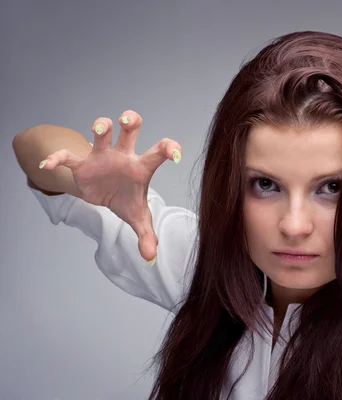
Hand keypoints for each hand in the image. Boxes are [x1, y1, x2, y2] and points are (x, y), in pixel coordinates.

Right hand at [39, 110, 181, 263]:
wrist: (103, 195)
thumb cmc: (126, 199)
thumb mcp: (138, 217)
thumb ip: (146, 235)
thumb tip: (151, 258)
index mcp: (141, 166)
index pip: (159, 151)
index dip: (169, 148)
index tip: (177, 156)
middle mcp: (123, 155)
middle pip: (129, 130)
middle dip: (130, 120)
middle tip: (128, 120)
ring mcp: (102, 157)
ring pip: (101, 133)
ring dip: (100, 127)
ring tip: (100, 129)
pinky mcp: (82, 164)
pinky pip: (68, 157)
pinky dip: (57, 159)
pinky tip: (48, 165)